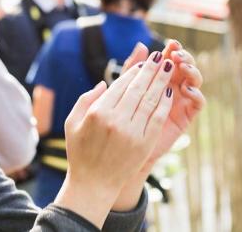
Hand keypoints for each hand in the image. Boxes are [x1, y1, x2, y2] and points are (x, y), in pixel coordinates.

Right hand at [54, 51, 174, 227]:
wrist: (93, 184)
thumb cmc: (80, 153)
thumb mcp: (72, 123)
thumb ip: (85, 100)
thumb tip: (104, 84)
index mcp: (97, 113)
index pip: (120, 85)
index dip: (134, 71)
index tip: (143, 62)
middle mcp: (115, 120)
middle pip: (138, 88)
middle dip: (151, 70)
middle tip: (160, 57)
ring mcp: (132, 132)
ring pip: (150, 100)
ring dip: (161, 81)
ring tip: (169, 68)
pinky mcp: (144, 144)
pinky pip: (157, 117)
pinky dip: (164, 103)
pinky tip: (169, 92)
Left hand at [123, 41, 205, 164]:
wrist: (122, 147)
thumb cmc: (120, 116)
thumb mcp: (124, 89)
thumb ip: (132, 68)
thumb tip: (141, 45)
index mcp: (158, 77)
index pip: (170, 58)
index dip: (172, 50)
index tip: (170, 44)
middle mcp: (173, 86)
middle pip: (185, 66)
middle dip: (183, 57)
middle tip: (176, 54)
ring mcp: (181, 100)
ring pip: (195, 81)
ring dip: (192, 71)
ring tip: (182, 67)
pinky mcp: (185, 116)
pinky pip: (198, 103)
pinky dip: (196, 93)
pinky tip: (187, 89)